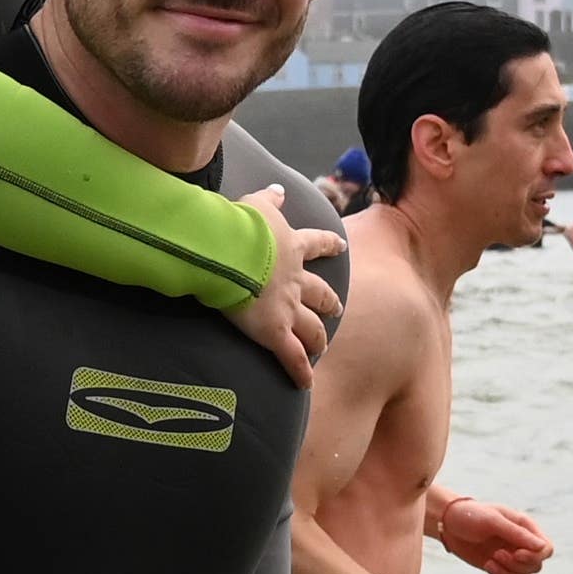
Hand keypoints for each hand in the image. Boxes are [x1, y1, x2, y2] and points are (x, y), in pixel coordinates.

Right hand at [233, 201, 341, 383]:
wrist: (231, 252)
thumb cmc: (239, 226)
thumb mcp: (256, 204)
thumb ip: (270, 199)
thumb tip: (279, 190)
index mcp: (292, 247)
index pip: (317, 244)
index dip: (330, 246)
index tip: (341, 247)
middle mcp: (296, 279)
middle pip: (320, 293)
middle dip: (329, 302)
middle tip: (337, 309)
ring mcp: (288, 308)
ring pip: (311, 327)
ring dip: (318, 337)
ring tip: (323, 346)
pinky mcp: (275, 332)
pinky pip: (291, 356)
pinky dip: (300, 371)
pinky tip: (305, 383)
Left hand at [432, 496, 553, 573]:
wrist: (449, 524)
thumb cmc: (471, 516)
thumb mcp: (493, 521)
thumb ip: (517, 534)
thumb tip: (541, 548)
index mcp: (526, 528)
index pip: (546, 549)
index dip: (534, 556)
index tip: (515, 553)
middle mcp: (522, 544)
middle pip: (536, 566)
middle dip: (516, 565)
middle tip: (496, 554)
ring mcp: (512, 558)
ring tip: (489, 562)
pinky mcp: (500, 568)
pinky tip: (488, 568)